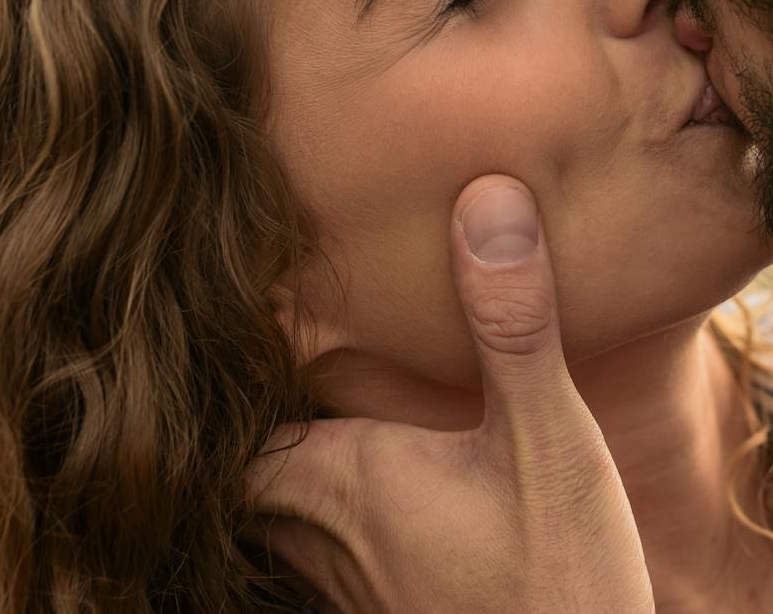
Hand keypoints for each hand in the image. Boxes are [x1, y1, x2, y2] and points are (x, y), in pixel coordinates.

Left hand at [247, 177, 652, 613]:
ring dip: (282, 464)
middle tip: (262, 342)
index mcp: (336, 479)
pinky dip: (321, 517)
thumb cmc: (557, 586)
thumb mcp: (548, 441)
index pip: (227, 412)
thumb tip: (487, 198)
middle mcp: (317, 537)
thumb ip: (511, 324)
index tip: (217, 303)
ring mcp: (345, 590)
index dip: (215, 363)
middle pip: (239, 463)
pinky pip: (316, 556)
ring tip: (307, 400)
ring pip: (273, 514)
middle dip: (247, 408)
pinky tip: (369, 492)